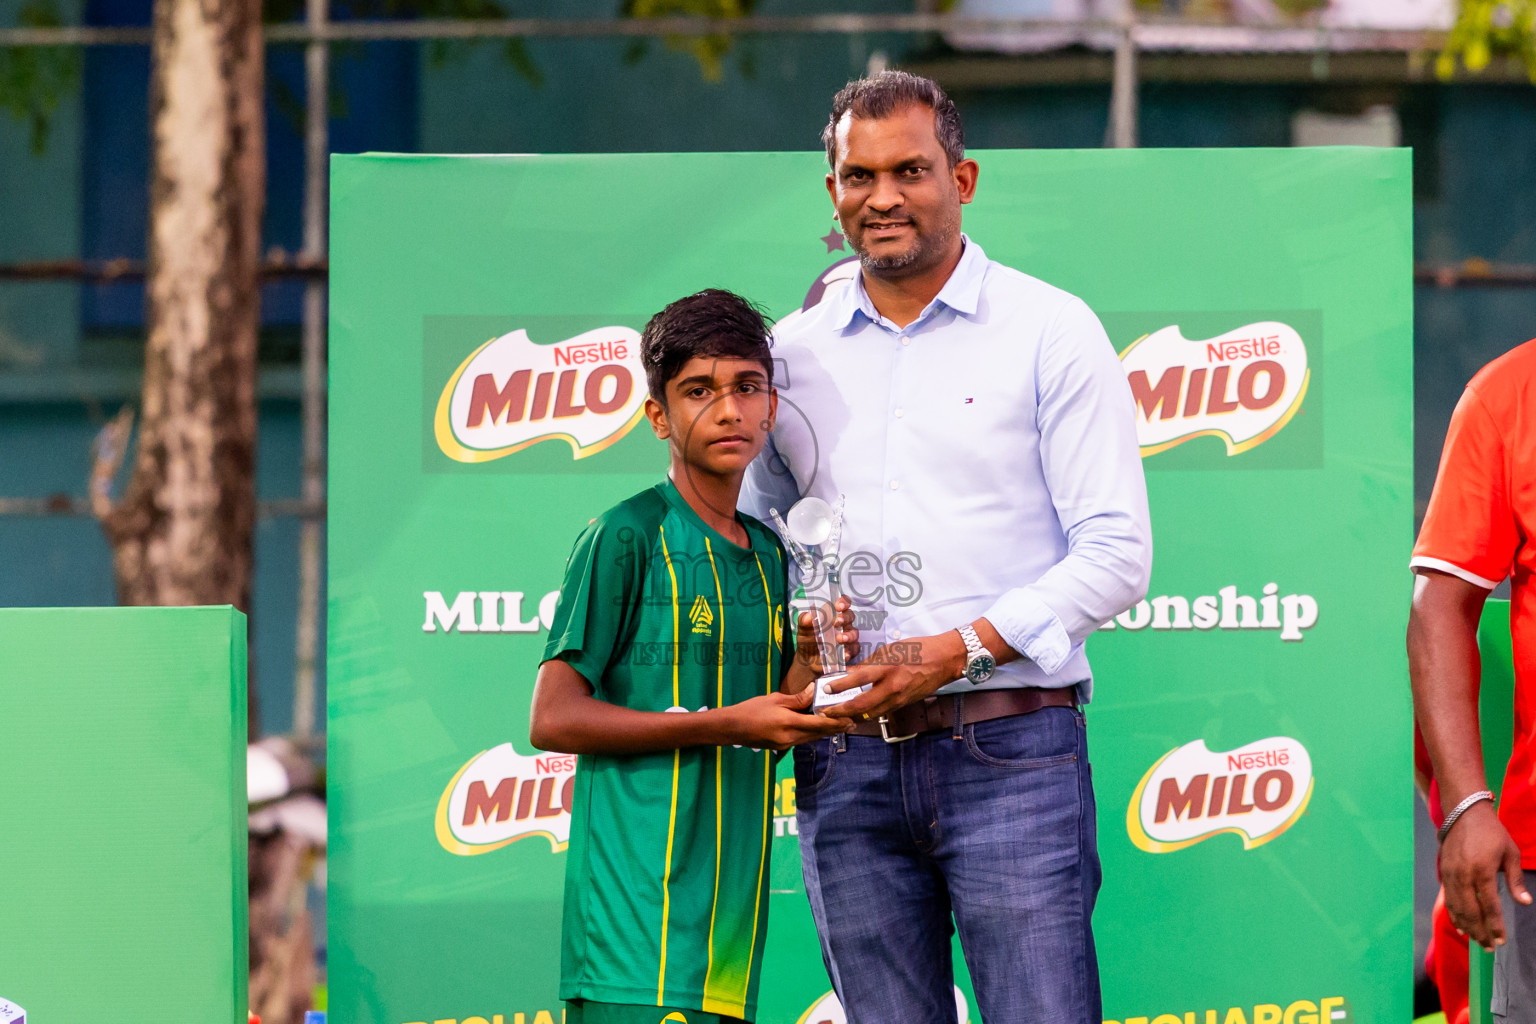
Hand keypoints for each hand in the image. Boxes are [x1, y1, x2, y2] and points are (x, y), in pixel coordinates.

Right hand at [717, 685, 851, 750]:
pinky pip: (802, 739)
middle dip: (835, 728)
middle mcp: (789, 737)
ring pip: (811, 738)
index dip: (836, 722)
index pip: (818, 724)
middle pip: (818, 734)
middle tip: (852, 723)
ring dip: (826, 732)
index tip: (850, 719)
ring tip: (840, 725)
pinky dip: (813, 733)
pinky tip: (819, 728)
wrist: (731, 728)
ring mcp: (786, 744)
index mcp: (788, 723)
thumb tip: (814, 691)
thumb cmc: (751, 709)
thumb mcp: (774, 699)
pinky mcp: (782, 747)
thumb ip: (796, 699)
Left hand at [796, 595, 858, 675]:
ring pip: (854, 633)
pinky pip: (854, 650)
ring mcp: (847, 637)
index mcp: (832, 615)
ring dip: (849, 635)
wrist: (808, 662)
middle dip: (845, 618)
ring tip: (840, 639)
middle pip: (850, 616)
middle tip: (836, 622)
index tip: (838, 606)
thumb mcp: (803, 631)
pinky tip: (844, 655)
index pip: (842, 603)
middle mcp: (842, 624)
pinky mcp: (849, 650)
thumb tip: (808, 616)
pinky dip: (850, 651)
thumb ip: (804, 622)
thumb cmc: (808, 641)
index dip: (843, 602)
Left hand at [819, 631, 965, 720]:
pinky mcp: (903, 704)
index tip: (826, 687)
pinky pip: (881, 712)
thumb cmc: (919, 650)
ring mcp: (899, 699)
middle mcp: (893, 687)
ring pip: (870, 713)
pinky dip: (867, 713)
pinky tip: (857, 712)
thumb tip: (851, 672)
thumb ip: (870, 662)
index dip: (840, 685)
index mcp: (888, 668)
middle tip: (826, 711)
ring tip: (837, 715)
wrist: (944, 661)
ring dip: (852, 716)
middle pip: (862, 705)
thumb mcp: (891, 649)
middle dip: (841, 711)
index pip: (859, 678)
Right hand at [1440, 801, 1532, 949]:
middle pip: (1470, 912)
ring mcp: (1451, 875)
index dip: (1496, 926)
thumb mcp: (1510, 853)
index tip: (1501, 941)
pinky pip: (1447, 900)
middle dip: (1480, 932)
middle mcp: (1463, 876)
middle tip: (1489, 947)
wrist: (1462, 813)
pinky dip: (1454, 915)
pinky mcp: (1443, 873)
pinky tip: (1461, 926)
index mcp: (1482, 871)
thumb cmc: (1491, 832)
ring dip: (1467, 927)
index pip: (1490, 906)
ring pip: (1456, 908)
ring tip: (1477, 941)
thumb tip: (1524, 902)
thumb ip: (1516, 880)